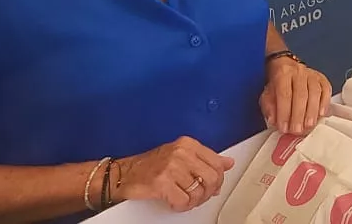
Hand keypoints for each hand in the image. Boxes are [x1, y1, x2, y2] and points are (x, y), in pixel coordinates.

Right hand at [111, 137, 231, 210]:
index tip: (213, 185)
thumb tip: (228, 163)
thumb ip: (205, 159)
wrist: (123, 174)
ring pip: (199, 191)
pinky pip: (183, 201)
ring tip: (185, 200)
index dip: (218, 179)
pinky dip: (181, 206)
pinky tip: (175, 203)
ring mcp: (171, 167)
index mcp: (188, 144)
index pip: (217, 162)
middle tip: (200, 196)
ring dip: (193, 201)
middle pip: (212, 178)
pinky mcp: (161, 183)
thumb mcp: (181, 155)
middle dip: (208, 192)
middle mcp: (181, 153)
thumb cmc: (151, 165)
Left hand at [260, 54, 330, 135]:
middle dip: (299, 115)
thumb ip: (269, 108)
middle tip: (297, 130)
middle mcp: (299, 73)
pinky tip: (321, 114)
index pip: (284, 94)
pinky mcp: (323, 79)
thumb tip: (274, 120)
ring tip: (308, 125)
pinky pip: (326, 90)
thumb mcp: (267, 95)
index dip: (284, 112)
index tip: (283, 127)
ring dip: (312, 111)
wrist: (288, 69)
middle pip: (301, 94)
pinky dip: (325, 103)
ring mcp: (313, 75)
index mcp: (283, 74)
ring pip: (315, 93)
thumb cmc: (278, 86)